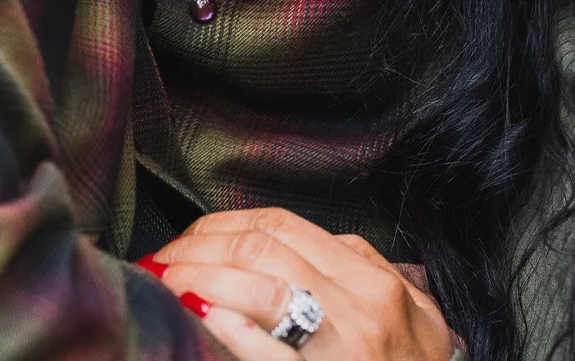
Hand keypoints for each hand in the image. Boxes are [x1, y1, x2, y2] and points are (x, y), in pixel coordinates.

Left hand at [141, 207, 456, 360]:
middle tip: (163, 257)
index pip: (282, 226)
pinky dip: (230, 327)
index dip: (225, 225)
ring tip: (167, 279)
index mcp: (373, 282)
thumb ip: (363, 272)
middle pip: (265, 248)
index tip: (189, 238)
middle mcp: (361, 307)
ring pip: (263, 287)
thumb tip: (306, 245)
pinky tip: (198, 314)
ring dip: (204, 277)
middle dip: (203, 246)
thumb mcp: (412, 318)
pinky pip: (271, 352)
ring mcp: (344, 349)